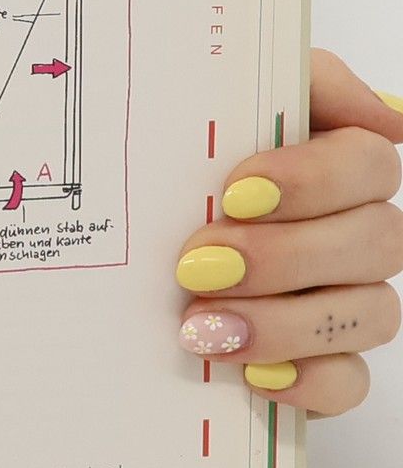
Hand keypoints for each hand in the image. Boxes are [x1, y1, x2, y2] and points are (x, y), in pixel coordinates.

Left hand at [176, 50, 402, 411]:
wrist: (94, 271)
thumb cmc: (161, 176)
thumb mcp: (203, 106)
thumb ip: (297, 84)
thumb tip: (387, 115)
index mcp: (329, 169)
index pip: (369, 165)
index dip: (312, 180)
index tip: (233, 194)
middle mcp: (348, 236)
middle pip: (378, 241)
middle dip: (284, 255)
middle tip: (195, 265)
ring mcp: (339, 305)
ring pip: (372, 315)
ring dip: (285, 322)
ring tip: (199, 326)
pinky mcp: (317, 368)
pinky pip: (350, 383)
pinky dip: (308, 381)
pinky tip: (251, 374)